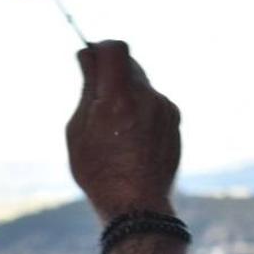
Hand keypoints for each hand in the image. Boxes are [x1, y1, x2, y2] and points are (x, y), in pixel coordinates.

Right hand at [66, 40, 180, 223]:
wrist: (137, 206)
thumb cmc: (99, 172)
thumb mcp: (78, 130)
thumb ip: (87, 89)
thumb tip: (87, 56)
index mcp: (119, 99)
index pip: (115, 49)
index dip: (100, 47)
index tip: (89, 56)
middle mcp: (148, 98)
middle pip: (129, 65)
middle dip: (110, 73)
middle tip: (95, 95)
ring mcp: (165, 109)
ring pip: (141, 85)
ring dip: (125, 93)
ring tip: (112, 127)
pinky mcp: (175, 120)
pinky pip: (153, 103)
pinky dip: (139, 109)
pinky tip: (129, 138)